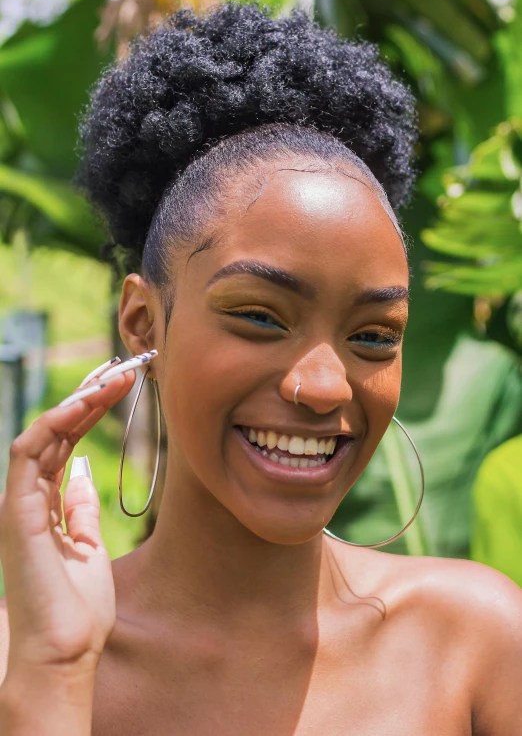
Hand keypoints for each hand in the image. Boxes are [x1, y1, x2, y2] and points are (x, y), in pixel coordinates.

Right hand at [0, 367, 135, 677]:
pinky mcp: (15, 510)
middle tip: (120, 369)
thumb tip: (82, 475)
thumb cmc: (79, 610)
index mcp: (44, 506)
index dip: (90, 412)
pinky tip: (84, 403)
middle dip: (88, 397)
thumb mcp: (89, 548)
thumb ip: (80, 510)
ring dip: (78, 402)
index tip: (121, 386)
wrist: (66, 653)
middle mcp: (28, 498)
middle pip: (57, 433)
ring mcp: (18, 503)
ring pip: (44, 434)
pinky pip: (28, 453)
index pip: (65, 444)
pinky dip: (54, 423)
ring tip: (113, 378)